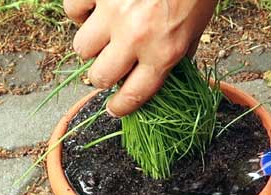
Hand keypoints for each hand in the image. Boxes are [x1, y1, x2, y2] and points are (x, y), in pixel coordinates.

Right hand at [64, 0, 216, 116]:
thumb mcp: (196, 30)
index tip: (115, 108)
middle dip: (103, 77)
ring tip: (105, 34)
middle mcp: (136, 38)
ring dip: (93, 45)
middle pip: (99, 77)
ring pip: (82, 47)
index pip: (133, 96)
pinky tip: (95, 9)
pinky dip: (81, 12)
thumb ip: (177, 56)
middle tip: (110, 67)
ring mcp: (113, 12)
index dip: (121, 107)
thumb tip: (162, 76)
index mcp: (163, 53)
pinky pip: (73, 10)